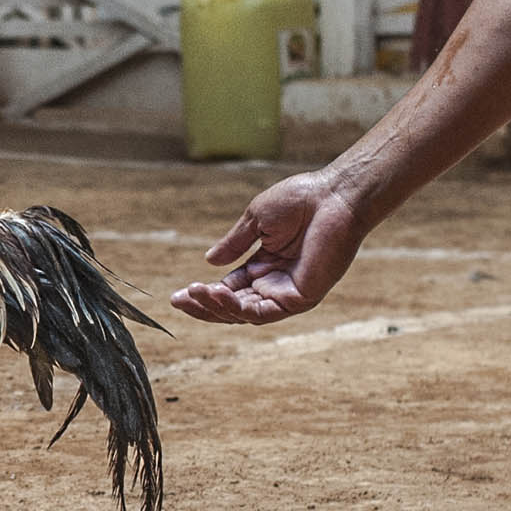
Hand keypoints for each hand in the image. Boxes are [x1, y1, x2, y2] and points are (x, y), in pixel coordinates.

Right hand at [172, 169, 367, 324]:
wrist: (333, 195)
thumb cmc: (301, 200)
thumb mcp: (256, 221)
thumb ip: (234, 243)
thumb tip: (209, 261)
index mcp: (265, 265)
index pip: (231, 289)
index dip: (205, 293)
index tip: (178, 295)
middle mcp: (276, 283)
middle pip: (234, 307)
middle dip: (204, 306)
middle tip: (179, 300)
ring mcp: (288, 292)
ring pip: (245, 314)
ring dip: (216, 307)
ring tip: (194, 294)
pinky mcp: (301, 298)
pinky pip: (264, 312)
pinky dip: (239, 308)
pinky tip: (218, 293)